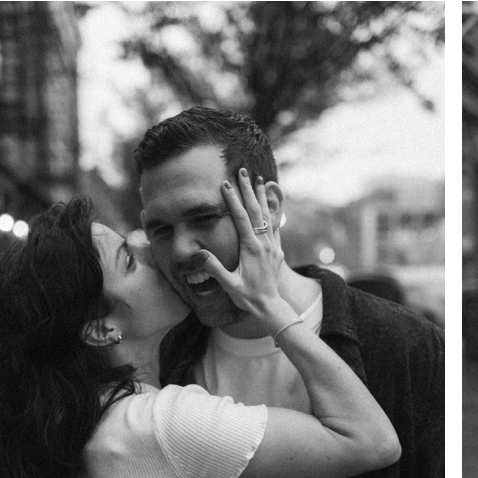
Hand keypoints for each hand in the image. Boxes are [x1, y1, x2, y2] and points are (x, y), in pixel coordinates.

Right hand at [197, 168, 283, 316]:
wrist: (270, 306)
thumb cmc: (246, 296)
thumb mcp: (228, 284)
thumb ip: (215, 268)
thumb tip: (200, 255)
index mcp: (251, 248)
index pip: (241, 218)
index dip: (233, 199)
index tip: (226, 183)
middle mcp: (264, 243)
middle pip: (256, 210)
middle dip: (248, 189)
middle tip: (244, 171)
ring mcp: (272, 245)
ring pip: (267, 215)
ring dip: (262, 196)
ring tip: (259, 179)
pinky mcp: (277, 250)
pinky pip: (275, 226)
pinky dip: (272, 211)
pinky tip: (270, 203)